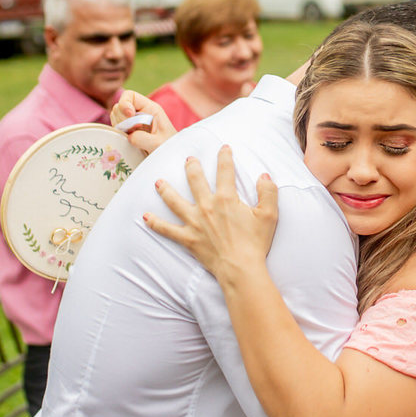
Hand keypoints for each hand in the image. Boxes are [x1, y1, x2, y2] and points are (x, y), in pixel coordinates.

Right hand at [110, 90, 176, 154]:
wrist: (171, 158)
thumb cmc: (169, 147)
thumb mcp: (158, 143)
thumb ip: (143, 139)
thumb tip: (129, 136)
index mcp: (150, 109)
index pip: (130, 95)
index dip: (125, 103)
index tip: (129, 116)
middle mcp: (139, 112)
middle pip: (119, 107)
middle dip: (122, 119)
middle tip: (132, 132)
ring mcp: (132, 122)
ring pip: (115, 118)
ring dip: (119, 128)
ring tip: (132, 138)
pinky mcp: (127, 131)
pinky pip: (116, 128)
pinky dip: (118, 134)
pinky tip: (128, 142)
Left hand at [143, 146, 278, 283]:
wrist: (241, 268)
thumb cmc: (256, 243)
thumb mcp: (270, 215)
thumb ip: (268, 192)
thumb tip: (264, 176)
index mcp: (226, 199)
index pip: (225, 171)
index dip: (225, 157)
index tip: (224, 148)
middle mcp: (206, 206)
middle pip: (195, 181)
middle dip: (192, 167)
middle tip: (188, 160)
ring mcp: (194, 222)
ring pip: (174, 201)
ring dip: (166, 190)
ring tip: (158, 182)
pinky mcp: (187, 238)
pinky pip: (167, 229)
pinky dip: (155, 223)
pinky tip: (145, 217)